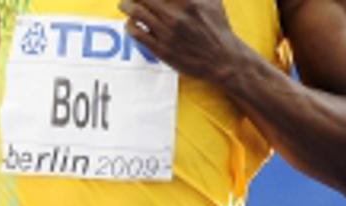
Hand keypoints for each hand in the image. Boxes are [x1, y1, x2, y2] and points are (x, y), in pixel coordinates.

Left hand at [117, 0, 244, 82]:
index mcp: (187, 1)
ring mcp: (167, 32)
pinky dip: (129, 25)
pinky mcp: (161, 49)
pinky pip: (137, 34)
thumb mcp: (212, 2)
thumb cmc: (218, 29)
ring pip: (136, 12)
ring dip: (126, 6)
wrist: (222, 59)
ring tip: (124, 5)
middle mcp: (175, 14)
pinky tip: (131, 23)